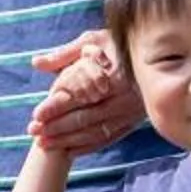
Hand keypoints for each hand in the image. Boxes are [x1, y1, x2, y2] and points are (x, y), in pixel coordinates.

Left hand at [26, 30, 145, 154]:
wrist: (157, 53)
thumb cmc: (121, 43)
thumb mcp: (94, 40)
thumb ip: (65, 54)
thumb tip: (36, 62)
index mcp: (112, 74)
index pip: (77, 96)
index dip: (55, 107)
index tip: (36, 114)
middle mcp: (122, 96)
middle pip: (84, 118)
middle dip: (56, 127)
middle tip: (33, 132)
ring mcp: (129, 111)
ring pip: (95, 131)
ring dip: (68, 140)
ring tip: (45, 144)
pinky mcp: (133, 120)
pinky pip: (109, 137)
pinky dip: (89, 146)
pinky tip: (71, 151)